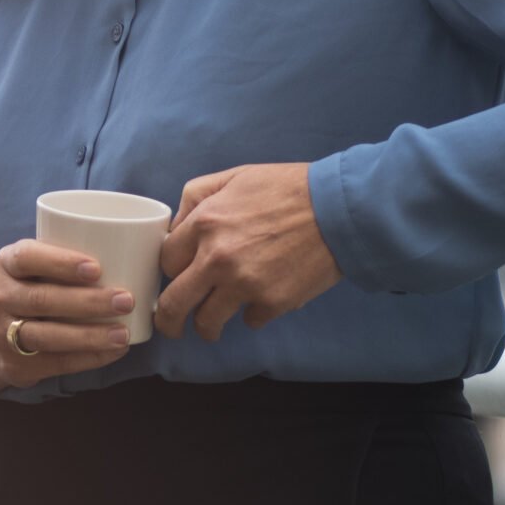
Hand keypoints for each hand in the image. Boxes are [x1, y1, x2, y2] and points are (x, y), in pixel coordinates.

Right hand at [0, 239, 135, 400]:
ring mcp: (2, 333)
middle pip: (42, 300)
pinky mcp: (15, 364)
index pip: (27, 258)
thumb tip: (130, 251)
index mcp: (6, 264)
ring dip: (90, 336)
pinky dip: (89, 358)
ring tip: (124, 334)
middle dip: (87, 302)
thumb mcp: (34, 267)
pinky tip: (114, 351)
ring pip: (48, 336)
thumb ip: (64, 259)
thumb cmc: (32, 289)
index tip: (96, 268)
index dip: (60, 262)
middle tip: (126, 300)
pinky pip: (56, 363)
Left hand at [155, 163, 341, 341]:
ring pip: (208, 322)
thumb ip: (195, 197)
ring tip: (211, 327)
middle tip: (171, 326)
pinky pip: (250, 321)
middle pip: (174, 303)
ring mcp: (244, 285)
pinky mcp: (273, 303)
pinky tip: (260, 302)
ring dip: (207, 326)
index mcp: (203, 224)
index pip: (166, 261)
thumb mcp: (232, 177)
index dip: (171, 269)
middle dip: (168, 319)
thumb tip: (175, 226)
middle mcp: (216, 259)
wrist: (338, 210)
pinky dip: (252, 315)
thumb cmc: (285, 189)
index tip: (177, 276)